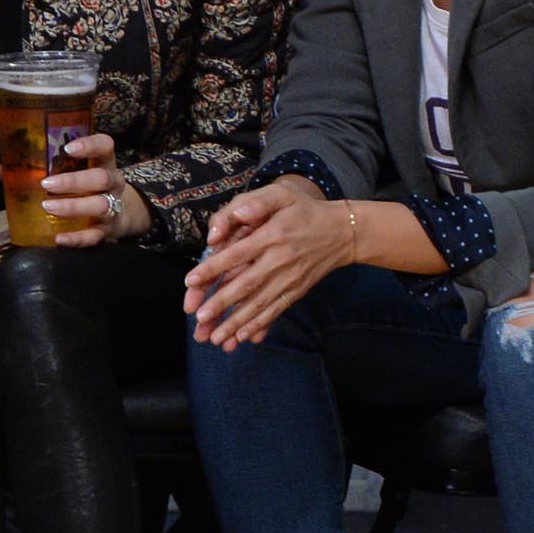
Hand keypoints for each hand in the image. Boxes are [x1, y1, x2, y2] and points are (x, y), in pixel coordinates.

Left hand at [36, 132, 151, 246]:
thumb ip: (48, 167)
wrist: (121, 213)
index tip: (68, 149)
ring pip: (100, 205)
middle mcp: (113, 183)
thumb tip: (2, 169)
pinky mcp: (107, 230)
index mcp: (105, 162)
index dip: (90, 145)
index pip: (105, 146)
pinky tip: (59, 238)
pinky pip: (94, 236)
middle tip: (47, 184)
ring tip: (48, 207)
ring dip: (73, 206)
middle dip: (73, 181)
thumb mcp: (79, 171)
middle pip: (101, 178)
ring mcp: (113, 207)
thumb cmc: (89, 186)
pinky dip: (77, 238)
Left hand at [183, 178, 352, 348]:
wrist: (343, 232)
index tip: (191, 281)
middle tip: (199, 319)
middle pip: (246, 285)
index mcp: (271, 236)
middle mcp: (279, 260)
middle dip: (221, 304)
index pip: (237, 254)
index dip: (213, 268)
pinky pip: (277, 310)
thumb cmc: (304, 210)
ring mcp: (289, 279)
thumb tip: (239, 213)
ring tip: (216, 338)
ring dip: (237, 322)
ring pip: (259, 303)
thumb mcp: (282, 194)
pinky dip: (260, 325)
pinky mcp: (297, 290)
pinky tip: (244, 337)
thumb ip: (258, 202)